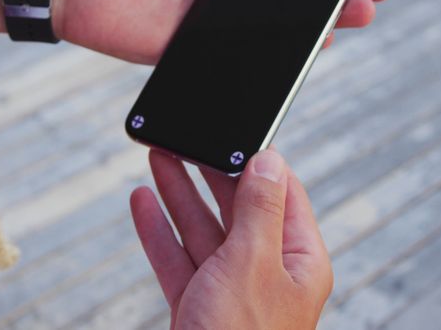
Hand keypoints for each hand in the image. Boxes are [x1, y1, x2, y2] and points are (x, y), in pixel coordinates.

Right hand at [130, 150, 332, 328]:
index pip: (284, 194)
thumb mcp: (253, 261)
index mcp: (298, 260)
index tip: (235, 133)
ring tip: (158, 157)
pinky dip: (159, 232)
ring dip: (179, 194)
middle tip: (186, 137)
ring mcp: (231, 292)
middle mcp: (268, 273)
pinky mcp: (199, 308)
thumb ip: (259, 208)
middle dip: (209, 173)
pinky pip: (178, 260)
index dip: (259, 162)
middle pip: (238, 209)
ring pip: (204, 231)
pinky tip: (142, 203)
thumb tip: (270, 160)